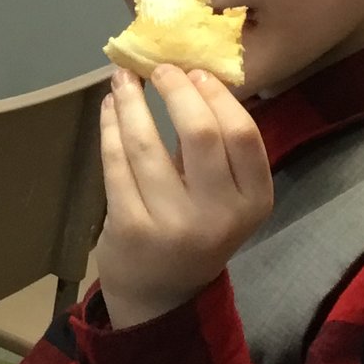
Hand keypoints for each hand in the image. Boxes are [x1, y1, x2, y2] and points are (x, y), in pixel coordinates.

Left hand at [93, 64, 272, 329]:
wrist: (162, 294)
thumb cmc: (196, 227)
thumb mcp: (225, 197)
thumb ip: (218, 147)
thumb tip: (190, 69)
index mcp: (253, 202)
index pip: (242, 134)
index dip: (217, 95)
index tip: (194, 71)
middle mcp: (219, 216)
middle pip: (201, 133)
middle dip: (175, 90)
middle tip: (158, 68)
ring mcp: (173, 225)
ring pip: (147, 144)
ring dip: (131, 102)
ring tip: (122, 78)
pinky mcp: (131, 229)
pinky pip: (116, 163)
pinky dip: (110, 127)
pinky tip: (109, 109)